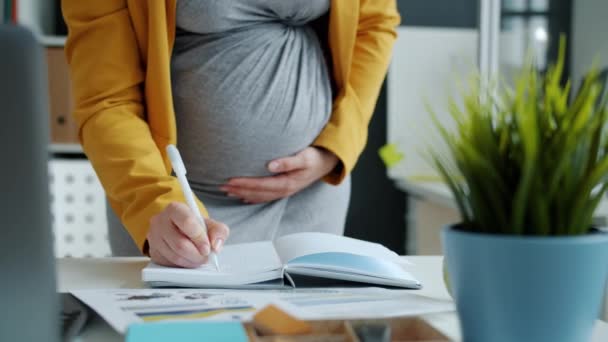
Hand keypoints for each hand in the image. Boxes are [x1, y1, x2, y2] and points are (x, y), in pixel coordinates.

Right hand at [147, 202, 229, 267]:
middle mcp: (160, 222)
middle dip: (197, 254)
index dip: (199, 238)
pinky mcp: (153, 252)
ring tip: (200, 258)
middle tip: (206, 256)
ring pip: (175, 256)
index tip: (208, 247)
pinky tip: (189, 260)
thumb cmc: (194, 225)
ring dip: (192, 261)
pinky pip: (170, 264)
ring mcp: (154, 238)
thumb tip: (216, 245)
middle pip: (180, 244)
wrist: (178, 229)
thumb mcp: (210, 223)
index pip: (187, 222)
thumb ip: (219, 231)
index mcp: (175, 209)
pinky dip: (184, 265)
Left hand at [221, 147, 338, 203]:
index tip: (230, 181)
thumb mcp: (304, 157)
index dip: (244, 184)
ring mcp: (284, 191)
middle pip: (257, 193)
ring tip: (227, 191)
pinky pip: (265, 196)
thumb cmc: (314, 157)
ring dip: (242, 194)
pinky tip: (244, 198)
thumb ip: (288, 161)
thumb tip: (271, 165)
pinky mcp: (284, 189)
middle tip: (221, 187)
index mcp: (287, 183)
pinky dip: (253, 197)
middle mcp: (284, 189)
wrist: (326, 163)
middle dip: (239, 190)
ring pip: (259, 196)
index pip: (260, 185)